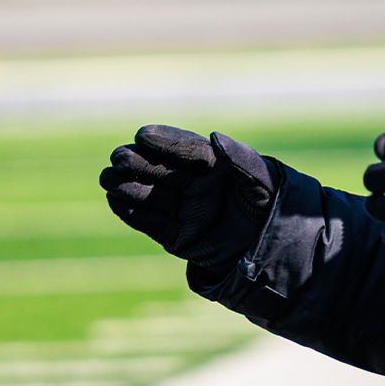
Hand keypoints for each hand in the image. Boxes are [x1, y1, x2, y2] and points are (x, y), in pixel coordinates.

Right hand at [100, 126, 280, 270]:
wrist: (276, 251)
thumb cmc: (274, 209)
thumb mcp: (263, 182)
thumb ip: (241, 160)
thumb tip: (213, 136)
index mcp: (218, 168)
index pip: (187, 151)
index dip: (166, 142)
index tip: (143, 134)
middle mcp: (198, 187)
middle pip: (163, 171)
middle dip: (140, 163)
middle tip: (118, 156)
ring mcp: (188, 212)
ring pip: (153, 196)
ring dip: (129, 187)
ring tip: (108, 177)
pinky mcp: (180, 238)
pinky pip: (153, 224)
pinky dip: (133, 213)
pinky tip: (114, 200)